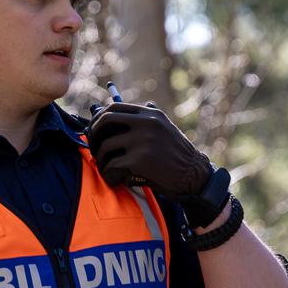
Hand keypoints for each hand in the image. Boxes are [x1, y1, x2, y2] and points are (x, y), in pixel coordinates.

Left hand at [87, 102, 212, 197]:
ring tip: (107, 169)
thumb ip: (144, 121)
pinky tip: (115, 180)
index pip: (114, 107)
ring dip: (101, 160)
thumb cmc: (176, 156)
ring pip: (105, 147)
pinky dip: (109, 175)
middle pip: (105, 121)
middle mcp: (146, 123)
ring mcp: (142, 141)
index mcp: (151, 113)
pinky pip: (112, 166)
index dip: (99, 119)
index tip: (95, 131)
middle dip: (94, 135)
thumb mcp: (164, 129)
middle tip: (94, 149)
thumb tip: (113, 115)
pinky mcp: (140, 160)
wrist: (194, 175)